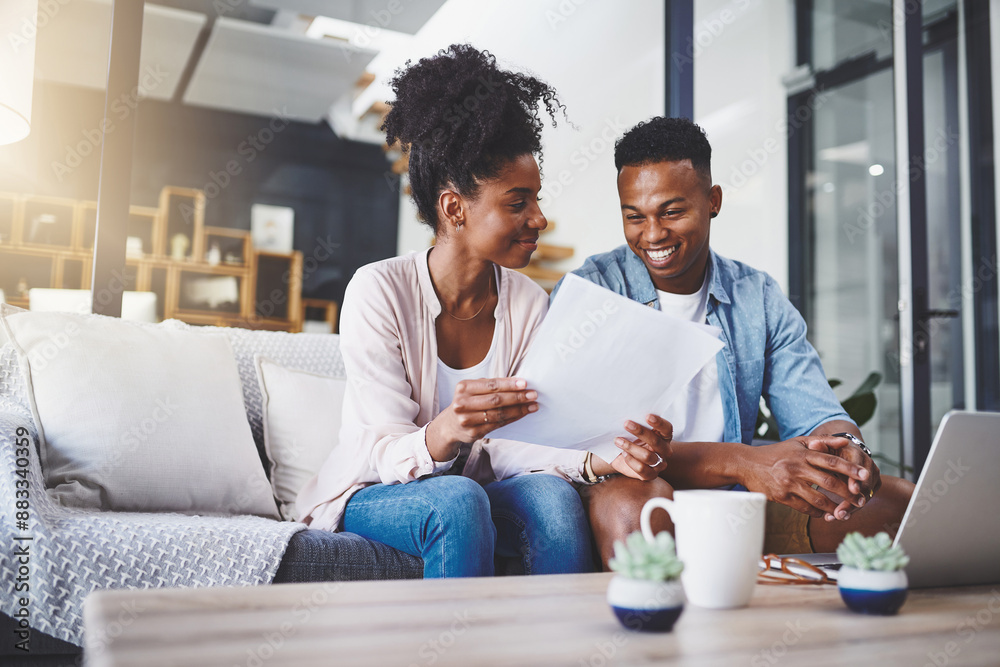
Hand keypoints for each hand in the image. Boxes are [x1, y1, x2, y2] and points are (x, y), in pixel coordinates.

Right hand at [426, 377, 537, 460]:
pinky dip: (512, 418)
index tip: (525, 383)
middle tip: (533, 394)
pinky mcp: (474, 433)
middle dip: (517, 397)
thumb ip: (491, 385)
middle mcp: (463, 403)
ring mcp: (467, 420)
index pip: (491, 385)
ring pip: (498, 414)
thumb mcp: (472, 389)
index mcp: (464, 388)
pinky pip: (498, 424)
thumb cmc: (467, 402)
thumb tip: (518, 383)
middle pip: (496, 400)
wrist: (450, 425)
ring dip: (518, 409)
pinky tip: (522, 414)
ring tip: (532, 405)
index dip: (509, 384)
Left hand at [593, 415, 672, 481]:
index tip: (647, 416)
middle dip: (640, 432)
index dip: (659, 423)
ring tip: (618, 440)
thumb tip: (628, 411)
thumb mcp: (634, 429)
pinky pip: (642, 469)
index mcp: (664, 436)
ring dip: (630, 447)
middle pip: (656, 441)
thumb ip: (637, 422)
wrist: (621, 455)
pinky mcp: (650, 475)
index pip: (667, 428)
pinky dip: (631, 460)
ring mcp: (659, 463)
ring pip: (647, 456)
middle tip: (626, 423)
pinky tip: (623, 454)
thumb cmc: (630, 438)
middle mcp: (664, 450)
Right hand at [742, 436, 870, 519]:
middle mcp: (797, 468)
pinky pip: (805, 508)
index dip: (851, 469)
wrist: (746, 464)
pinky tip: (825, 513)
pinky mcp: (782, 497)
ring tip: (845, 511)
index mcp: (803, 454)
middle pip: (829, 482)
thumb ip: (822, 441)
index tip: (866, 476)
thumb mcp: (798, 442)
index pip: (832, 461)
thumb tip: (845, 441)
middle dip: (848, 493)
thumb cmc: (775, 453)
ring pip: (819, 499)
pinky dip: (817, 512)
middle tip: (861, 500)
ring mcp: (789, 484)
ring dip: (834, 507)